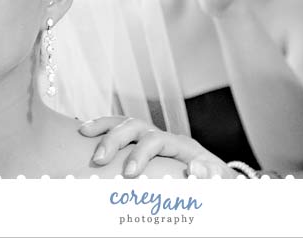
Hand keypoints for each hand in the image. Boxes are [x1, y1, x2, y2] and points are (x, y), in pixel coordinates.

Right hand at [79, 116, 234, 178]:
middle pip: (136, 125)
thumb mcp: (219, 178)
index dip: (140, 154)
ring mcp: (151, 139)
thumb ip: (210, 174)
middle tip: (99, 159)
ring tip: (83, 133)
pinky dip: (103, 130)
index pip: (156, 140)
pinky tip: (85, 134)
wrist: (216, 177)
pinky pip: (120, 131)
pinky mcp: (142, 146)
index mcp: (182, 145)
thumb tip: (195, 167)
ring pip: (125, 123)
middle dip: (115, 139)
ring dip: (104, 127)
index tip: (128, 174)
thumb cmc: (215, 180)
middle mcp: (164, 137)